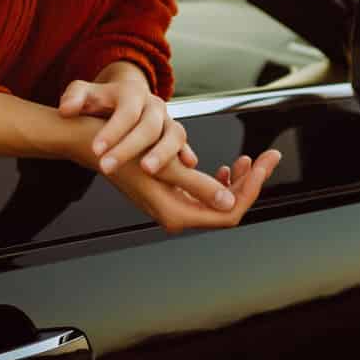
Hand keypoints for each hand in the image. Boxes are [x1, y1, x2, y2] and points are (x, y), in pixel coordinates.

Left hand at [58, 72, 197, 176]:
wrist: (125, 98)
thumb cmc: (102, 100)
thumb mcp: (84, 93)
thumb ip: (74, 98)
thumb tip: (66, 109)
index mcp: (132, 93)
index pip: (126, 112)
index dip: (112, 131)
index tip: (96, 150)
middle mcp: (154, 105)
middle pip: (148, 126)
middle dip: (129, 148)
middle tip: (107, 167)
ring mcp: (167, 120)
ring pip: (174, 134)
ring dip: (163, 153)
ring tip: (147, 171)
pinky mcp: (175, 134)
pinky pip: (184, 143)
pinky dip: (186, 154)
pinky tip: (185, 167)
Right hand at [100, 148, 283, 233]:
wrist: (92, 145)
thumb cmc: (120, 153)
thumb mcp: (164, 167)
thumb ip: (199, 187)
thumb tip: (229, 202)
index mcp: (176, 214)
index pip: (229, 212)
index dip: (251, 187)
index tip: (264, 161)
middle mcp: (176, 215)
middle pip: (227, 207)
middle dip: (249, 182)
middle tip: (266, 156)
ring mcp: (174, 206)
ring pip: (218, 201)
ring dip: (237, 182)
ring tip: (247, 161)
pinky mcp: (170, 195)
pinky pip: (205, 195)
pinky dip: (218, 181)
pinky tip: (223, 167)